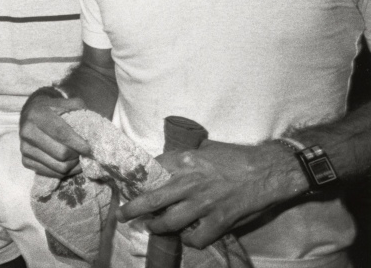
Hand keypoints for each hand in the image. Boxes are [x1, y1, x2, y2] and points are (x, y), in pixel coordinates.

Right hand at [19, 91, 90, 177]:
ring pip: (58, 167)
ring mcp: (24, 148)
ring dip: (74, 165)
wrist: (30, 113)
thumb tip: (92, 128)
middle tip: (85, 153)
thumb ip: (78, 109)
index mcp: (37, 114)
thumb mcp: (64, 103)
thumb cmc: (51, 108)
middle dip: (77, 155)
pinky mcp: (25, 161)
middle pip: (61, 153)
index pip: (60, 132)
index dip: (77, 142)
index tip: (89, 148)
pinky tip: (70, 164)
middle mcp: (27, 131)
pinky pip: (52, 174)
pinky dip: (65, 172)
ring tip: (79, 159)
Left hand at [118, 140, 304, 248]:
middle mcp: (189, 183)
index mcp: (185, 162)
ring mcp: (203, 204)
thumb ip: (185, 160)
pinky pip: (196, 238)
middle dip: (132, 208)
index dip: (139, 179)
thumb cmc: (237, 157)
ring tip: (153, 227)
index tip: (132, 185)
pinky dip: (190, 241)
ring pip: (169, 222)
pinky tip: (188, 238)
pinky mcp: (219, 221)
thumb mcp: (205, 150)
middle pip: (151, 199)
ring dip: (157, 227)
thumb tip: (169, 167)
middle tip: (123, 214)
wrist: (268, 169)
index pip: (152, 170)